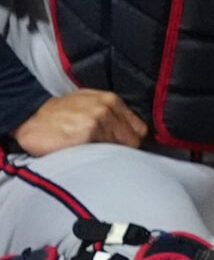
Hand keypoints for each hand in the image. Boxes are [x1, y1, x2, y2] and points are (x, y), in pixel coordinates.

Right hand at [14, 89, 145, 156]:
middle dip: (121, 150)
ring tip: (90, 155)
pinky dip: (97, 159)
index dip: (130, 141)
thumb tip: (130, 134)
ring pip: (119, 149)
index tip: (121, 149)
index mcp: (112, 101)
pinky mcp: (88, 134)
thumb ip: (111, 114)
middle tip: (104, 155)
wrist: (29, 117)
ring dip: (108, 156)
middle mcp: (108, 109)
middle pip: (132, 141)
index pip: (139, 129)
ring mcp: (99, 121)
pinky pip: (103, 154)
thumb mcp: (88, 104)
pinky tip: (84, 157)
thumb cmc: (58, 114)